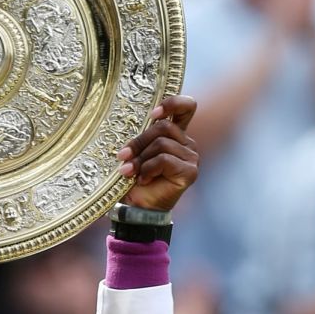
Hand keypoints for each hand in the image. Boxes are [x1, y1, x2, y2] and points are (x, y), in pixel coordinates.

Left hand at [119, 95, 198, 212]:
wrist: (136, 209)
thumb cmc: (134, 181)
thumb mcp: (136, 153)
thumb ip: (142, 136)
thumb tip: (138, 121)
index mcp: (176, 135)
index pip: (186, 107)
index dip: (172, 104)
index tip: (153, 115)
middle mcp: (186, 144)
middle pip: (164, 127)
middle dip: (139, 142)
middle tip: (123, 156)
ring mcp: (191, 158)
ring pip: (161, 143)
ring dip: (141, 159)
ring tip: (130, 172)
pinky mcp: (190, 172)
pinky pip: (164, 159)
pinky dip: (148, 169)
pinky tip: (143, 180)